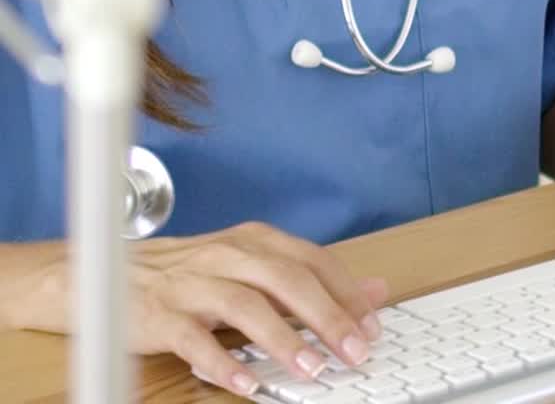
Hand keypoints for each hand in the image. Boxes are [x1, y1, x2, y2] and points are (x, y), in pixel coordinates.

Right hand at [12, 221, 387, 396]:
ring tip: (311, 369)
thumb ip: (311, 281)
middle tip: (354, 351)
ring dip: (283, 340)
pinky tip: (247, 384)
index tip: (372, 326)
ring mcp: (194, 283)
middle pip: (288, 280)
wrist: (108, 272)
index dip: (346, 293)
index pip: (313, 261)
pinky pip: (195, 340)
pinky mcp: (162, 315)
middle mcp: (229, 254)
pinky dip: (223, 363)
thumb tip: (375, 292)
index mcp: (256, 240)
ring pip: (247, 306)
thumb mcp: (253, 268)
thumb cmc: (192, 274)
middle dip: (327, 316)